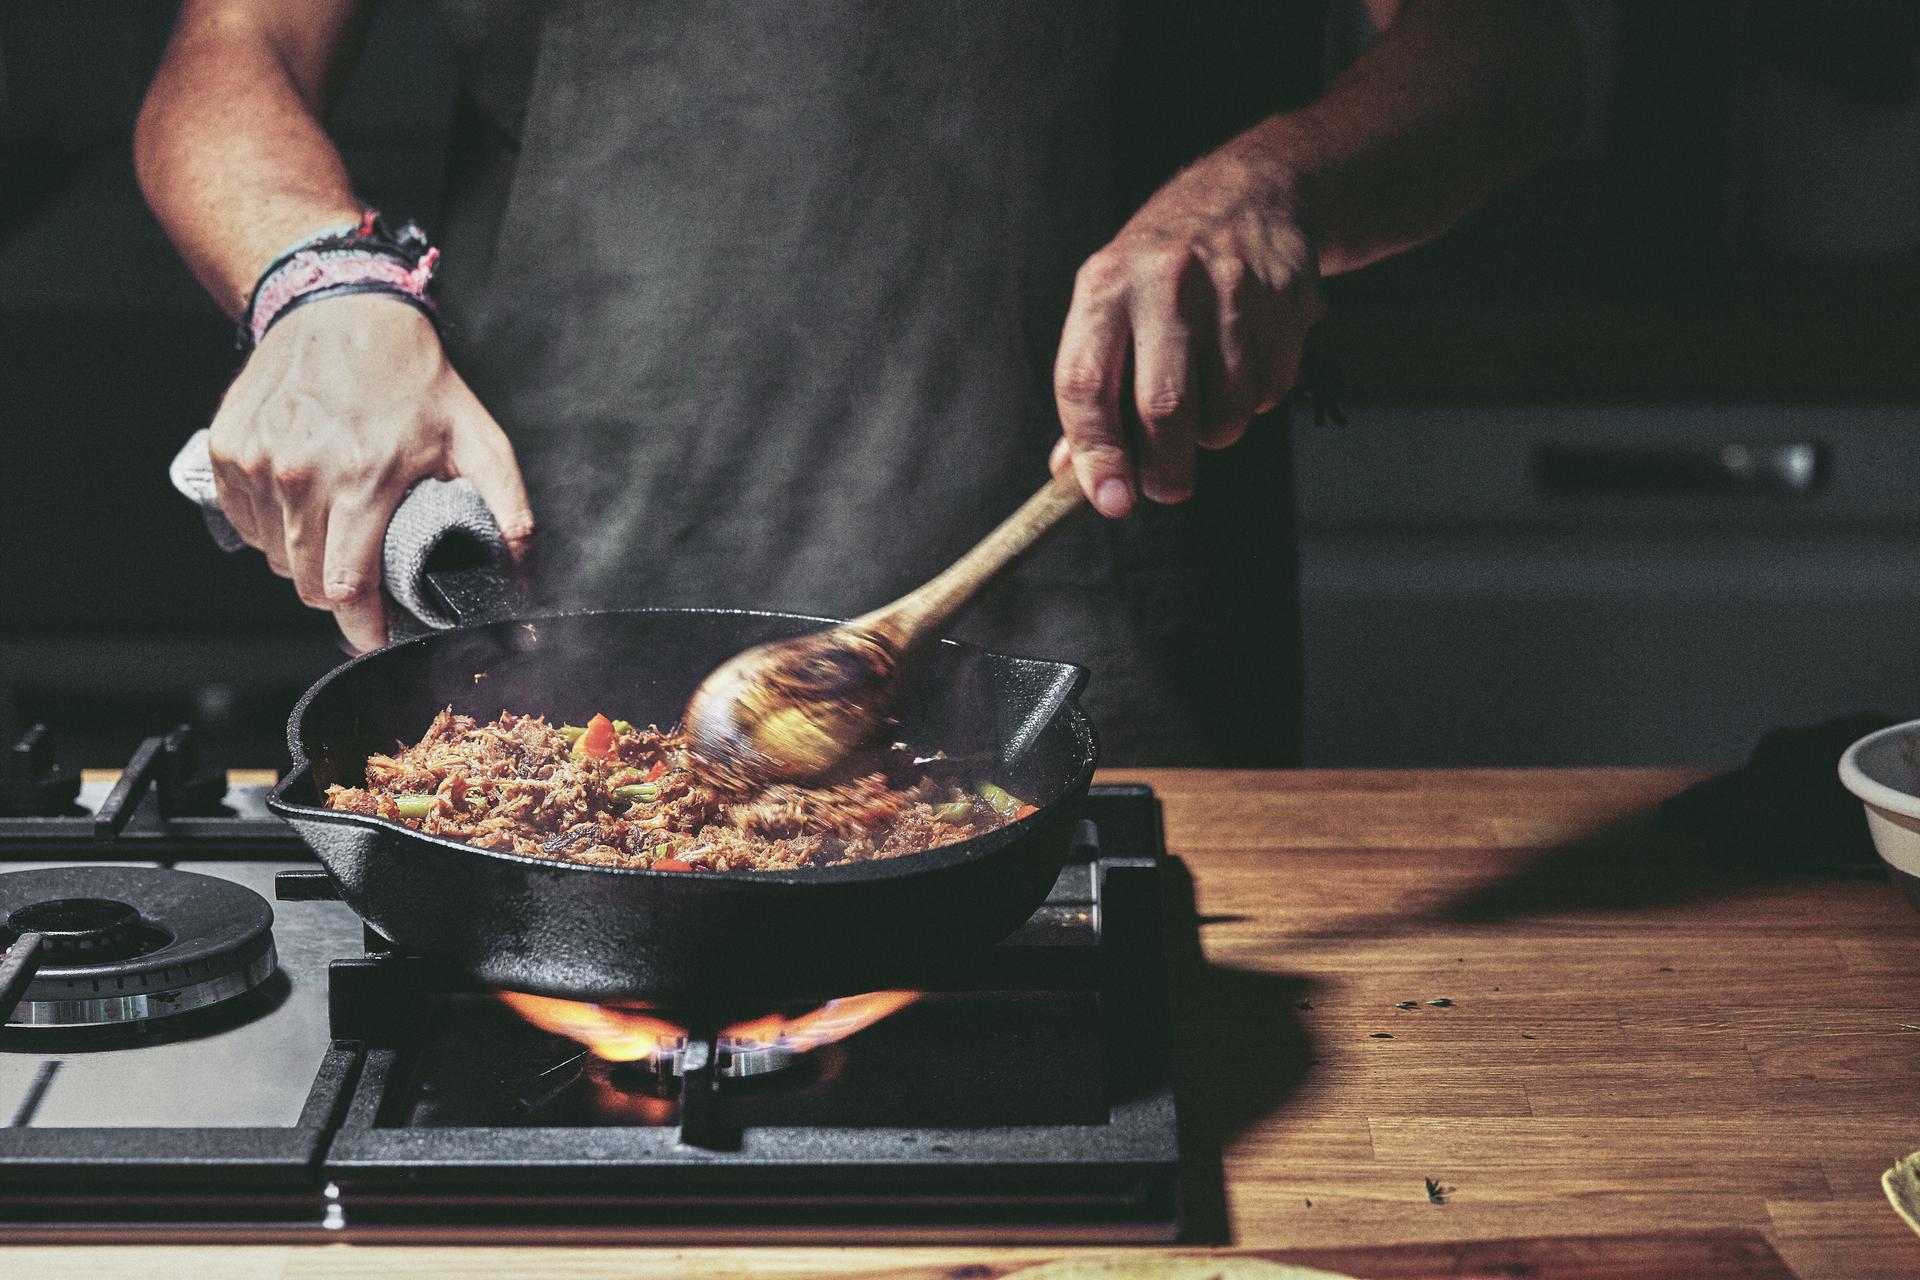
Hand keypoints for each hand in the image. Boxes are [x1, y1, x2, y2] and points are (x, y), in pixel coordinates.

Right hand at [208, 295, 534, 650]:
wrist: (340, 307)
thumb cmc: (412, 373)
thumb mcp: (478, 436)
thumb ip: (508, 508)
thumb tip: (522, 575)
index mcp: (363, 479)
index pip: (346, 588)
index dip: (362, 627)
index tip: (376, 637)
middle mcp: (300, 473)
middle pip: (306, 582)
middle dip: (339, 595)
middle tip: (367, 571)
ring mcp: (257, 461)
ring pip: (275, 556)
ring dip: (306, 557)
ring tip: (340, 521)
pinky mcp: (227, 449)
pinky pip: (247, 522)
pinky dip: (274, 525)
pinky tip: (306, 497)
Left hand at [1051, 138, 1323, 515]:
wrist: (1248, 196)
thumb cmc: (1160, 272)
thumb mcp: (1108, 308)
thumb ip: (1092, 390)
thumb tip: (1074, 475)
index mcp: (1105, 287)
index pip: (1086, 385)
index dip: (1095, 454)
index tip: (1111, 502)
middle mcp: (1165, 282)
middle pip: (1165, 408)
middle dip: (1166, 469)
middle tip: (1166, 486)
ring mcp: (1231, 287)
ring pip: (1226, 412)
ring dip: (1216, 433)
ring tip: (1208, 400)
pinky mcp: (1285, 298)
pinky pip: (1270, 391)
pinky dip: (1256, 401)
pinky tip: (1246, 363)